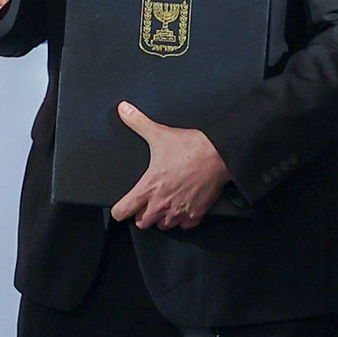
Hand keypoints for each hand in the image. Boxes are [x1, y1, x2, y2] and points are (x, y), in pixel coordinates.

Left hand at [110, 102, 230, 229]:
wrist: (218, 155)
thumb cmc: (190, 148)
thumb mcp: (159, 134)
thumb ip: (138, 122)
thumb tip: (124, 110)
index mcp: (148, 187)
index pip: (123, 211)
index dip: (119, 210)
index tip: (121, 207)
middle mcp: (161, 204)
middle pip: (141, 222)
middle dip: (141, 214)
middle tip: (146, 202)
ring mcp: (179, 212)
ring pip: (162, 226)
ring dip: (160, 218)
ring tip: (163, 203)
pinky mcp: (195, 215)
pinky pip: (183, 226)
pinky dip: (181, 219)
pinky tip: (181, 206)